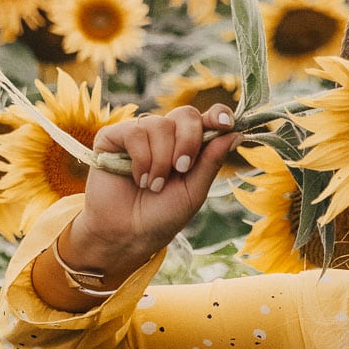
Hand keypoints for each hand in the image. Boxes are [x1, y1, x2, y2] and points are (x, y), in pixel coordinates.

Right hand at [73, 103, 241, 263]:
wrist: (126, 234)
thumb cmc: (162, 215)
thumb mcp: (194, 191)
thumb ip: (211, 162)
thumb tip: (235, 133)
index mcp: (188, 145)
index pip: (207, 118)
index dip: (218, 115)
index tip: (226, 124)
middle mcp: (165, 135)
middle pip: (186, 114)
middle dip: (189, 141)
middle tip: (182, 169)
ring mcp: (139, 134)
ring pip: (160, 125)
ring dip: (161, 160)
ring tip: (153, 185)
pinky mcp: (113, 137)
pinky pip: (135, 132)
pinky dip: (141, 159)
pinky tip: (138, 179)